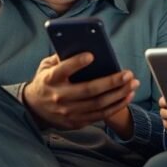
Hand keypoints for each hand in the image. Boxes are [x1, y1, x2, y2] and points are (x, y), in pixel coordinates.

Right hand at [23, 53, 138, 131]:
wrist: (33, 109)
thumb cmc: (46, 81)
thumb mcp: (46, 66)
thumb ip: (61, 56)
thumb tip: (82, 44)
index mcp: (50, 79)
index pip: (63, 70)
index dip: (76, 63)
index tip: (91, 55)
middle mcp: (59, 96)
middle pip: (89, 90)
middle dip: (111, 82)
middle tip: (129, 74)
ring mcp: (67, 112)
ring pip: (98, 105)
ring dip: (119, 95)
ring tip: (133, 84)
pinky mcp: (75, 122)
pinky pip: (100, 115)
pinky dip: (116, 106)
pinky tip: (127, 96)